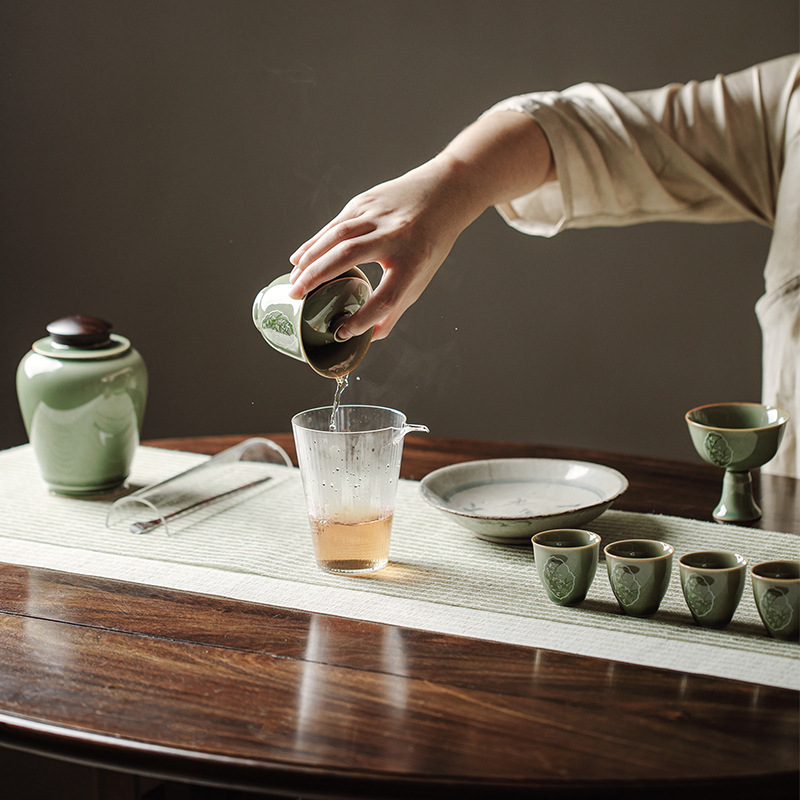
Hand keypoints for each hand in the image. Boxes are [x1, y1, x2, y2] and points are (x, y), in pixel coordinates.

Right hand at [288, 111, 553, 338]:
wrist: (445, 191)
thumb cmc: (431, 241)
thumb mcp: (420, 277)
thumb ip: (394, 308)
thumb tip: (367, 337)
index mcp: (414, 261)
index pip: (386, 297)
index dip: (363, 318)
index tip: (343, 332)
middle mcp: (395, 235)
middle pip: (349, 255)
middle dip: (318, 277)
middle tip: (297, 297)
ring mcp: (378, 214)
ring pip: (336, 235)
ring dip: (311, 259)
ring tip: (294, 280)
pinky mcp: (365, 201)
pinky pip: (334, 224)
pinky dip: (314, 242)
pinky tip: (299, 258)